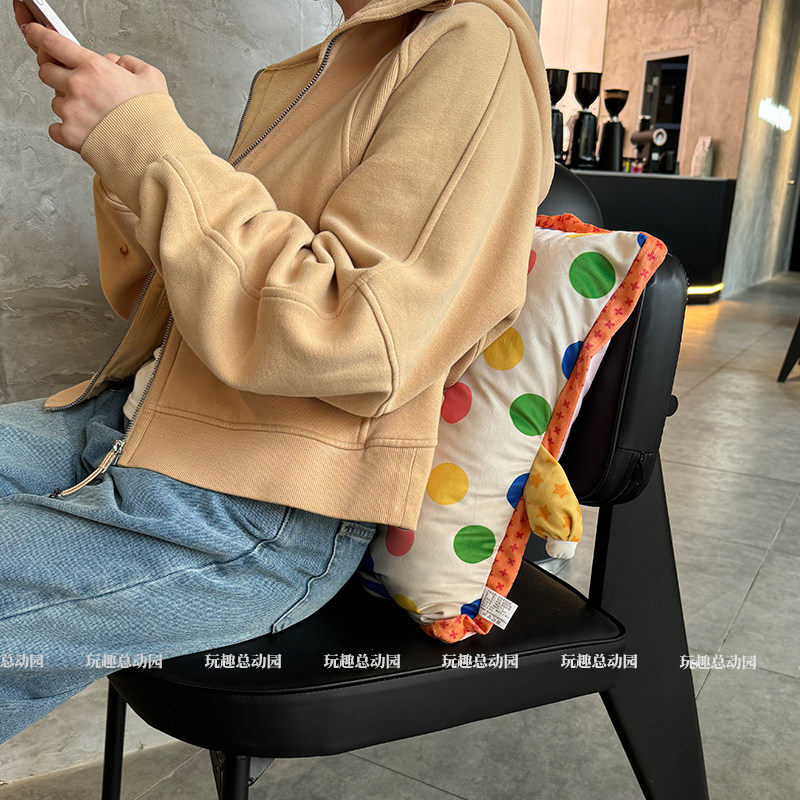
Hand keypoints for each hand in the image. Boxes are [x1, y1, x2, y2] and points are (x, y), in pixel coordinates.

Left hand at [15, 4, 168, 152]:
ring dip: (68, 105)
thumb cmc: (154, 120)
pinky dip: (67, 130)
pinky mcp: (69, 135)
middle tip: (75, 85)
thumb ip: (130, 63)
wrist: (152, 152)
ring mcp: (70, 112)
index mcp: (94, 68)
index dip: (39, 34)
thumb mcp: (152, 78)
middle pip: (46, 71)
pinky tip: (86, 132)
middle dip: (57, 74)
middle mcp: (78, 86)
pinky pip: (56, 129)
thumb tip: (116, 63)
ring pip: (54, 102)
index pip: (53, 42)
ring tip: (93, 116)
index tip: (34, 33)